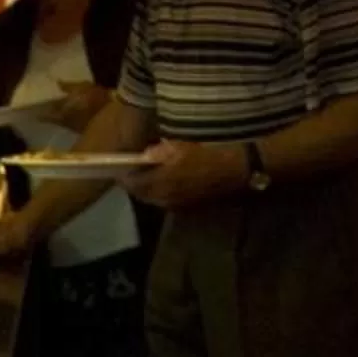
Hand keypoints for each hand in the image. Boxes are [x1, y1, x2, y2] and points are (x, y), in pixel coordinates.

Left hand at [122, 139, 246, 210]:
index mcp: (159, 183)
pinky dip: (163, 193)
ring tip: (150, 177)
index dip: (125, 176)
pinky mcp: (187, 209)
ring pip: (154, 200)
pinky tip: (168, 183)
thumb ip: (158, 152)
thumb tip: (144, 156)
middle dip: (136, 184)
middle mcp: (163, 199)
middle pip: (141, 194)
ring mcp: (175, 206)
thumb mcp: (181, 147)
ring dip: (149, 190)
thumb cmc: (208, 154)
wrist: (236, 171)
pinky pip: (167, 202)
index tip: (121, 167)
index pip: (132, 184)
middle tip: (135, 172)